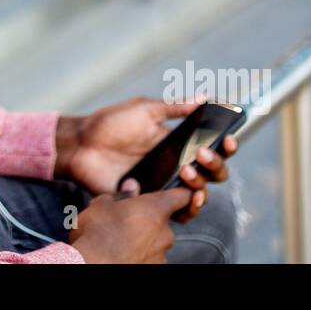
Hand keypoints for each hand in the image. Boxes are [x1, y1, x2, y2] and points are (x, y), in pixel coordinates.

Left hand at [56, 96, 237, 201]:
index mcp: (178, 143)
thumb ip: (175, 107)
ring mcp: (165, 184)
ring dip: (201, 185)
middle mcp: (176, 165)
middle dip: (215, 165)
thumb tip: (205, 97)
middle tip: (201, 154)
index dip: (226, 146)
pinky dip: (189, 208)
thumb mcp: (145, 110)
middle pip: (212, 173)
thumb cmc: (111, 123)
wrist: (82, 144)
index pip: (211, 148)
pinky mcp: (150, 200)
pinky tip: (187, 198)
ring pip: (199, 194)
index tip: (227, 139)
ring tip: (186, 172)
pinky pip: (177, 212)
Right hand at [68, 178, 193, 262]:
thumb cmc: (96, 233)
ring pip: (155, 243)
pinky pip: (149, 259)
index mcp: (156, 209)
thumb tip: (130, 188)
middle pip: (163, 222)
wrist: (92, 263)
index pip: (181, 196)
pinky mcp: (155, 270)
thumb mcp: (101, 204)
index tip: (176, 193)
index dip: (179, 193)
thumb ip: (121, 195)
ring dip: (142, 241)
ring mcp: (161, 256)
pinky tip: (121, 256)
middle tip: (125, 223)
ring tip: (118, 243)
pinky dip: (139, 257)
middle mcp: (165, 233)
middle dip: (148, 222)